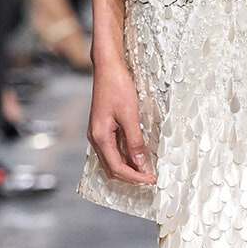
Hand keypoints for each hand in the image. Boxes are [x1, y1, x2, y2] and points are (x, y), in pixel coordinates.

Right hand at [88, 55, 155, 184]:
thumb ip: (134, 140)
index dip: (135, 177)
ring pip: (110, 161)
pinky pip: (111, 151)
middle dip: (130, 177)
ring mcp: (97, 134)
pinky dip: (123, 158)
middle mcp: (95, 138)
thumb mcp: (130, 115)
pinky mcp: (101, 129)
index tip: (151, 179)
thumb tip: (140, 162)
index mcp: (100, 137)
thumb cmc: (117, 87)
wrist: (107, 68)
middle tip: (149, 178)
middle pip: (111, 169)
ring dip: (127, 169)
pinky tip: (136, 156)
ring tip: (145, 170)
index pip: (117, 167)